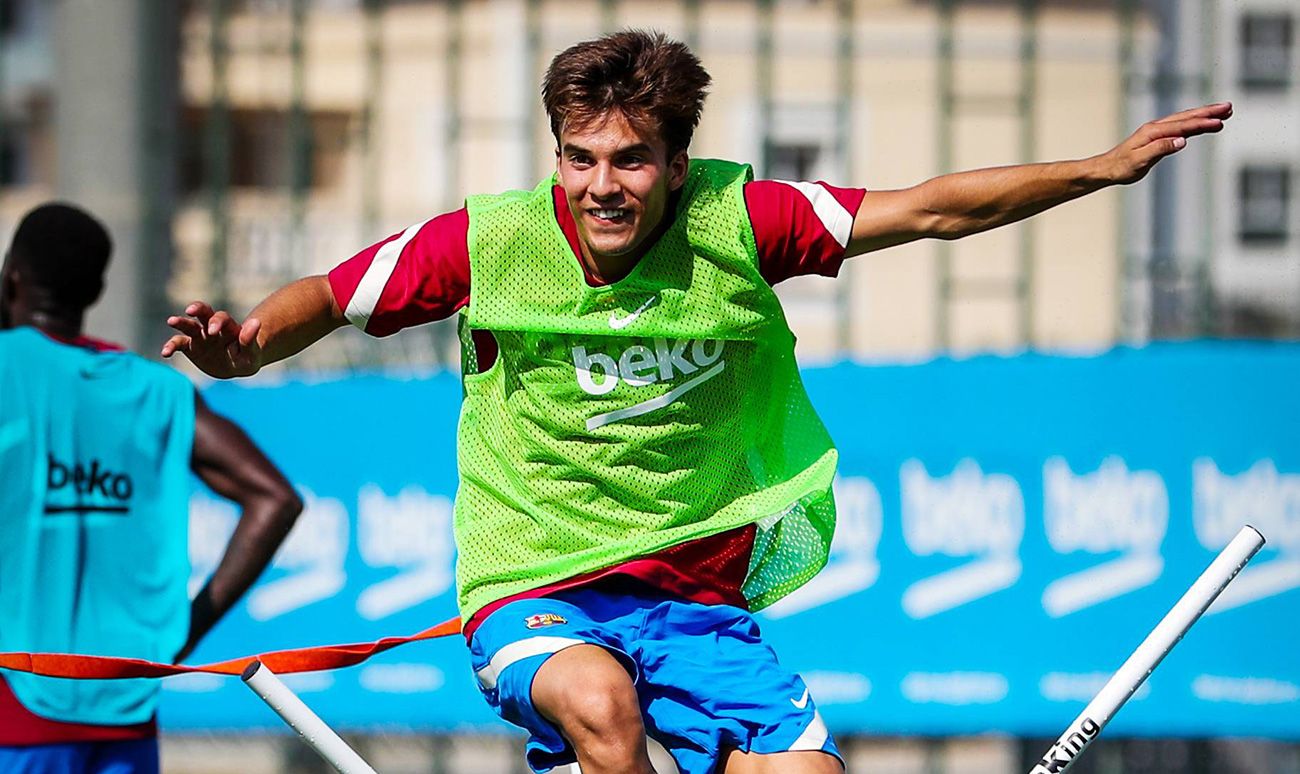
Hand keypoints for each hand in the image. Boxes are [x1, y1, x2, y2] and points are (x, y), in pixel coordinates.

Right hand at [162, 301, 263, 377]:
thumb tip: (256, 321)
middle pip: (204, 313)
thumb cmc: (246, 358)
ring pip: (188, 325)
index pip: (222, 319)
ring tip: (171, 321)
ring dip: (180, 322)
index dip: (217, 322)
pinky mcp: (190, 347)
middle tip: (191, 311)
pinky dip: (170, 346)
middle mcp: (212, 327)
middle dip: (198, 309)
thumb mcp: (251, 354)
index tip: (213, 331)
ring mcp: (200, 336)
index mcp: (228, 327)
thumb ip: (250, 340)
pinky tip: (165, 353)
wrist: (235, 366)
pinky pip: (178, 344)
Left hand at [1100, 102, 1230, 184]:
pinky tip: (1205, 123)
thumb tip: (1181, 141)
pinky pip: (1181, 126)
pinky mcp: (1158, 136)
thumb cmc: (1121, 167)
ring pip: (1185, 119)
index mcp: (1153, 132)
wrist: (1107, 168)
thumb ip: (1160, 149)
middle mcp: (1156, 127)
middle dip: (1209, 112)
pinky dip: (1194, 123)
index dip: (1202, 123)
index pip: (1182, 126)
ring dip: (1205, 114)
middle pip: (1187, 117)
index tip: (1220, 122)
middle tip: (1229, 107)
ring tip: (1225, 111)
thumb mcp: (1139, 161)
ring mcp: (1157, 130)